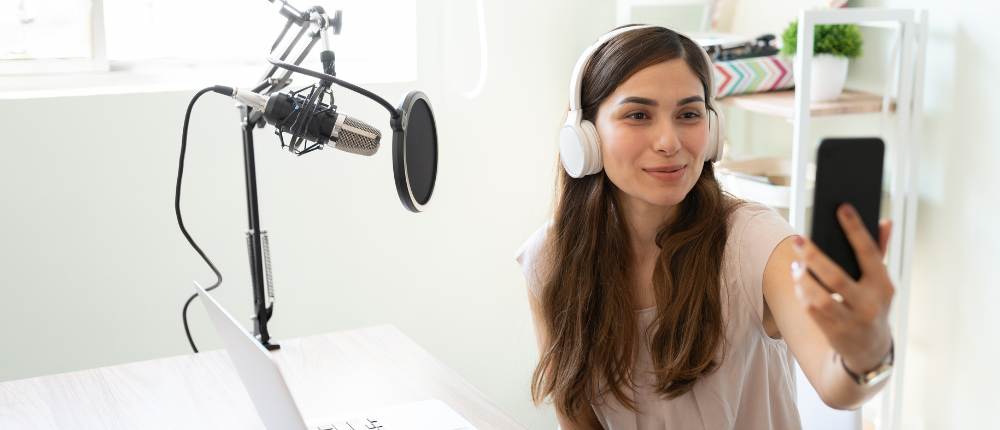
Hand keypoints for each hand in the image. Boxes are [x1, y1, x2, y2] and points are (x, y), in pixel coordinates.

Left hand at [791, 203, 893, 372]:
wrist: (870, 351)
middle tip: (798, 240)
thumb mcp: (880, 283)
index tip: (842, 207)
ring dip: (803, 279)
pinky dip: (803, 294)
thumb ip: (880, 252)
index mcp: (884, 286)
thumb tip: (885, 220)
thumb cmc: (873, 305)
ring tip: (796, 264)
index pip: (869, 253)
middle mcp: (870, 304)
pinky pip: (812, 311)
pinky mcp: (835, 332)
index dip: (856, 229)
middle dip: (814, 257)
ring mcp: (852, 321)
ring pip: (820, 297)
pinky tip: (799, 282)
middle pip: (837, 277)